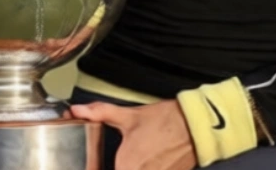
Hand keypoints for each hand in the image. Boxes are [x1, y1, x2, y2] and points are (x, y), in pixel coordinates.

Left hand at [70, 100, 196, 169]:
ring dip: (134, 166)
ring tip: (137, 158)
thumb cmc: (166, 121)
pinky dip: (146, 168)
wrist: (197, 125)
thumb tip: (78, 110)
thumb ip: (99, 113)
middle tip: (122, 156)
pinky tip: (148, 161)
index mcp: (126, 167)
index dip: (95, 168)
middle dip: (119, 165)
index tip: (97, 164)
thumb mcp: (129, 116)